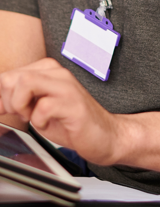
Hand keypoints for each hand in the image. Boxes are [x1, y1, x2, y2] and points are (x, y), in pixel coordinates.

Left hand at [0, 58, 120, 164]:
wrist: (103, 135)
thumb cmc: (70, 122)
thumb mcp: (38, 108)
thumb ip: (18, 100)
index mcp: (49, 71)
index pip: (8, 76)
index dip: (2, 98)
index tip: (10, 112)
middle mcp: (58, 73)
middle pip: (12, 78)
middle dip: (9, 102)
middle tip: (25, 115)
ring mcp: (66, 86)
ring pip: (25, 83)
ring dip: (21, 107)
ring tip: (35, 117)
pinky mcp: (73, 103)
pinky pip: (42, 107)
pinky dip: (39, 121)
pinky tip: (50, 124)